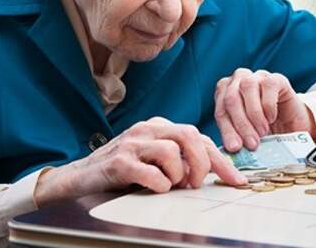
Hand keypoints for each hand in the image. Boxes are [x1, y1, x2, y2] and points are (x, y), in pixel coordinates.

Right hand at [34, 117, 246, 206]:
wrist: (79, 177)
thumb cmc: (120, 170)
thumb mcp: (152, 159)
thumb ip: (177, 158)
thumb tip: (210, 171)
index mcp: (158, 127)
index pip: (197, 136)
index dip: (220, 159)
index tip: (236, 180)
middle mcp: (146, 129)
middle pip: (189, 135)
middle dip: (202, 163)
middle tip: (197, 183)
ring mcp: (132, 144)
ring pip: (171, 151)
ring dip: (179, 175)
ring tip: (172, 185)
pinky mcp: (119, 162)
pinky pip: (151, 173)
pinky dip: (160, 185)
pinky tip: (155, 189)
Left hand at [214, 68, 315, 151]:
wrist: (291, 125)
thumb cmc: (265, 129)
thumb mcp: (247, 134)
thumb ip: (237, 136)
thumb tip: (232, 148)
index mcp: (225, 93)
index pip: (221, 110)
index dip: (227, 130)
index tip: (235, 148)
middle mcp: (238, 80)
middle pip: (231, 98)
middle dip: (241, 124)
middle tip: (252, 144)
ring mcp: (257, 76)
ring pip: (247, 87)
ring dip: (254, 114)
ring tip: (262, 132)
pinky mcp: (276, 78)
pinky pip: (268, 85)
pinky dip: (268, 105)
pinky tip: (271, 118)